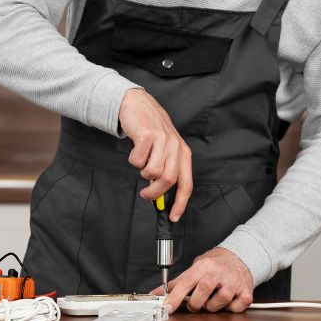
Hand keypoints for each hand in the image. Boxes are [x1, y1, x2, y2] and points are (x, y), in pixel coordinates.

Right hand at [118, 88, 192, 220]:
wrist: (138, 104)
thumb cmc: (151, 130)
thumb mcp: (164, 149)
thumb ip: (166, 170)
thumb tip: (160, 198)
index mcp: (183, 153)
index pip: (186, 183)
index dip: (180, 203)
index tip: (173, 216)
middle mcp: (176, 147)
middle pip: (168, 180)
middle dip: (155, 193)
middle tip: (146, 194)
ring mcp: (162, 140)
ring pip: (152, 172)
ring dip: (143, 172)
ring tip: (142, 162)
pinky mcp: (146, 136)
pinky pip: (137, 161)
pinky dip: (133, 161)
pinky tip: (135, 150)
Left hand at [152, 247, 253, 313]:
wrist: (239, 257)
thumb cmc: (215, 265)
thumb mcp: (195, 268)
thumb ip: (177, 283)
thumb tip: (156, 293)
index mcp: (204, 266)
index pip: (186, 282)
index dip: (175, 297)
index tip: (167, 307)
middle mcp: (219, 272)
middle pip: (203, 291)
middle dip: (196, 304)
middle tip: (195, 304)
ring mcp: (234, 282)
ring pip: (220, 302)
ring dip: (213, 307)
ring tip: (212, 300)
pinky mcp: (245, 292)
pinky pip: (235, 308)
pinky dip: (230, 309)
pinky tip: (228, 301)